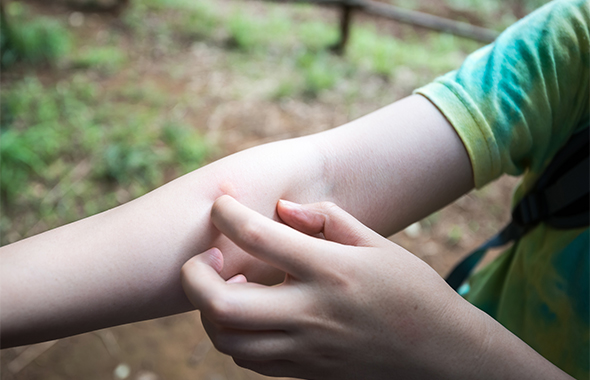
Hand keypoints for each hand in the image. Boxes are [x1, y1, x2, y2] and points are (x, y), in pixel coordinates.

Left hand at [181, 196, 570, 379]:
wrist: (440, 354)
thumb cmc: (411, 290)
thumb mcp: (377, 244)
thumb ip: (327, 220)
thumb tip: (282, 208)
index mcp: (331, 271)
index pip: (260, 238)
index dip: (229, 214)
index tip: (221, 203)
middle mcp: (312, 313)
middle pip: (223, 303)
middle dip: (196, 275)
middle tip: (206, 256)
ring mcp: (305, 348)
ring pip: (227, 340)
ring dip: (209, 310)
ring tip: (225, 285)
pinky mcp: (305, 371)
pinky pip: (249, 360)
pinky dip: (232, 335)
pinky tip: (246, 313)